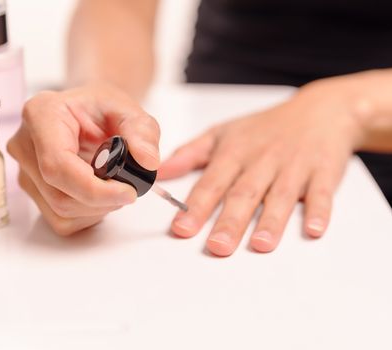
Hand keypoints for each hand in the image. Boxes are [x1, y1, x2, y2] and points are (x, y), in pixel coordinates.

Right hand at [7, 83, 159, 234]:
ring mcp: (24, 170)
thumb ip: (142, 131)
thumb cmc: (100, 109)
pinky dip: (87, 215)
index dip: (94, 188)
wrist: (87, 113)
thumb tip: (148, 160)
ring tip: (113, 186)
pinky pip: (60, 220)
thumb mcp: (128, 109)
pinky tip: (98, 194)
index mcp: (41, 114)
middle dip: (102, 201)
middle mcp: (25, 144)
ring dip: (97, 208)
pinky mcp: (31, 191)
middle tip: (127, 188)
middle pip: (60, 195)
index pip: (58, 165)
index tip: (128, 192)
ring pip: (61, 211)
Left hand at [159, 79, 364, 255]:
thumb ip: (189, 154)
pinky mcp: (323, 171)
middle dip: (230, 221)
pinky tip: (314, 229)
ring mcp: (293, 166)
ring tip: (260, 244)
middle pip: (244, 194)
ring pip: (280, 196)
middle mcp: (261, 160)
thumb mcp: (222, 133)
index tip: (182, 228)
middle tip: (217, 246)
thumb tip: (160, 172)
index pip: (211, 183)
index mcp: (234, 153)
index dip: (196, 207)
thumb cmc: (264, 127)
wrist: (318, 110)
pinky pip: (322, 192)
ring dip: (271, 220)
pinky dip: (320, 210)